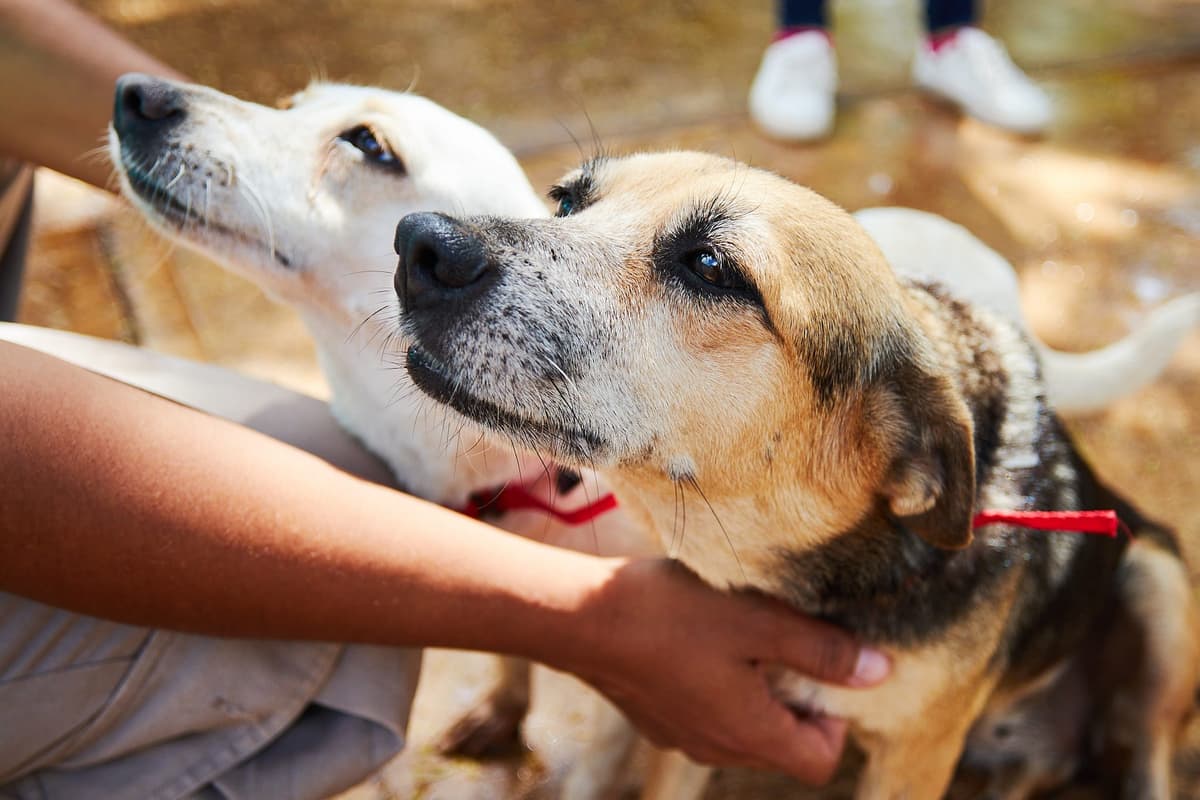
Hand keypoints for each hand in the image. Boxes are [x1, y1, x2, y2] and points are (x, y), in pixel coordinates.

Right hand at [554, 559, 888, 784]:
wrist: (580, 617)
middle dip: (797, 699)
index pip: (820, 761)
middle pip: (783, 746)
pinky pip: (707, 714)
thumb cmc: (670, 616)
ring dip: (757, 689)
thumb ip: (820, 650)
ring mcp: (682, 736)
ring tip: (741, 633)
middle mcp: (718, 748)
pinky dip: (720, 685)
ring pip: (744, 729)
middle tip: (783, 640)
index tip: (820, 667)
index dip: (835, 720)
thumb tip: (880, 672)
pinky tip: (700, 637)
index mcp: (751, 733)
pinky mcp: (656, 717)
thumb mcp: (757, 623)